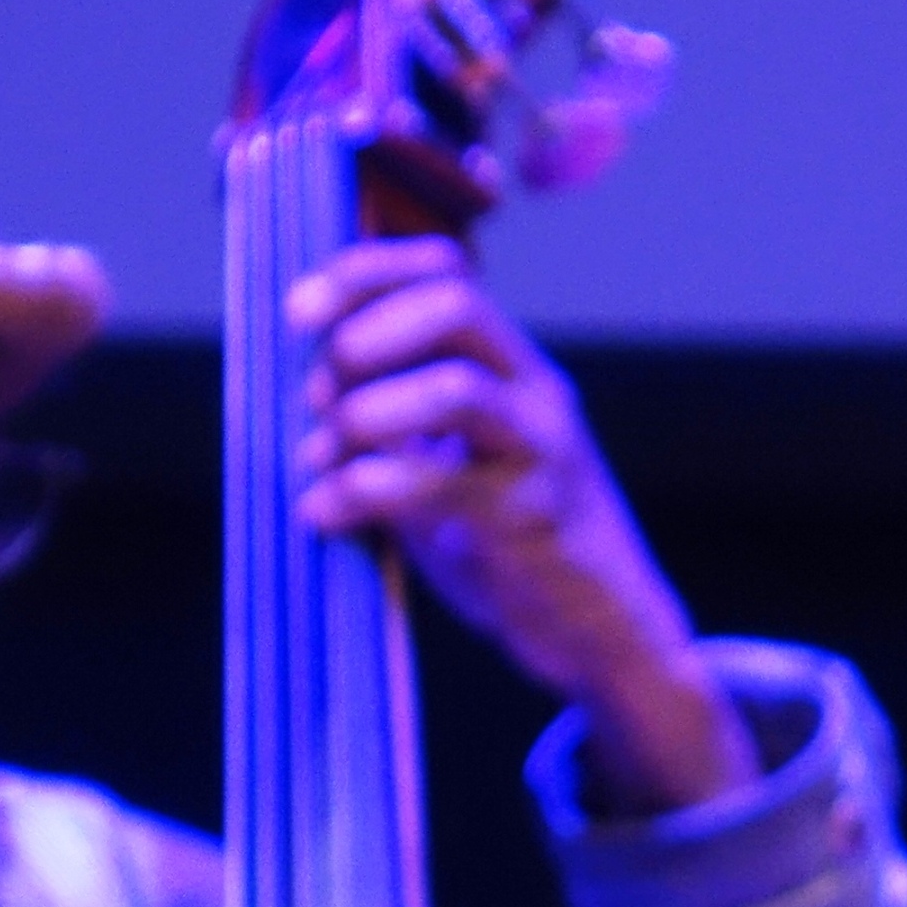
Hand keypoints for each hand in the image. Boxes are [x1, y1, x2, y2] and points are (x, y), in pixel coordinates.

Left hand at [288, 236, 751, 814]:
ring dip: (365, 412)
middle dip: (364, 334)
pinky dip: (356, 490)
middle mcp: (537, 398)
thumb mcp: (466, 461)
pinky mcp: (528, 524)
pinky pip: (432, 485)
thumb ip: (407, 416)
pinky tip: (322, 513)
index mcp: (517, 370)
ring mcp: (541, 457)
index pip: (448, 272)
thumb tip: (310, 384)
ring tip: (321, 457)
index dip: (365, 274)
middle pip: (455, 305)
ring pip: (454, 387)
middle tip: (318, 396)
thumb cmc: (520, 547)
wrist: (608, 635)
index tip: (298, 313)